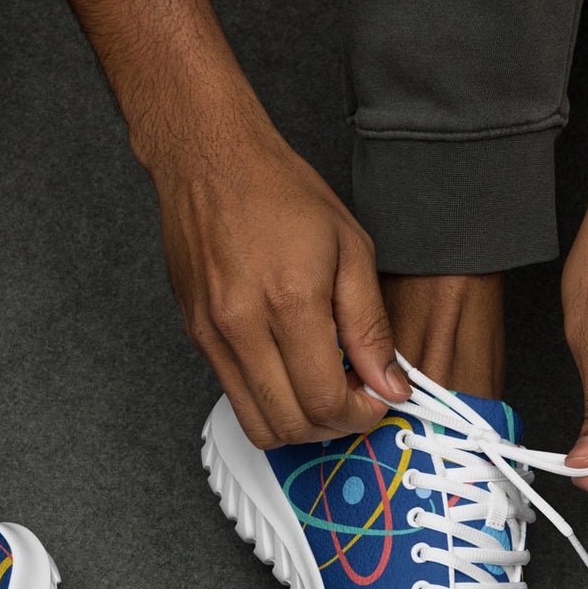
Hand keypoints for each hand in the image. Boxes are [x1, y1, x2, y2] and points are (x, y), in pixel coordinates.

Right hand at [146, 105, 409, 448]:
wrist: (209, 161)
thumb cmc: (280, 192)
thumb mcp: (351, 249)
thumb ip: (370, 326)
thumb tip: (390, 385)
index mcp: (290, 302)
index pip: (325, 399)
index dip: (359, 414)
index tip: (376, 400)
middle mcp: (243, 327)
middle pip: (290, 425)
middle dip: (332, 427)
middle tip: (354, 401)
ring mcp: (213, 336)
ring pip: (257, 424)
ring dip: (298, 425)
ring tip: (322, 391)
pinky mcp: (197, 337)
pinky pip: (234, 396)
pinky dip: (269, 401)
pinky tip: (291, 372)